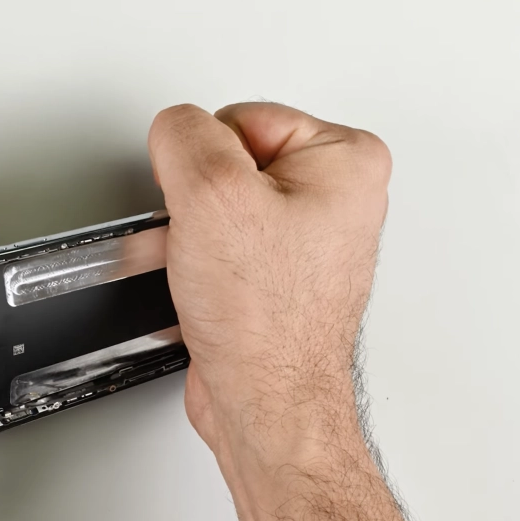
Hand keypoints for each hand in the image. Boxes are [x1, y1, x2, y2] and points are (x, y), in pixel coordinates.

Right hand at [149, 103, 410, 520]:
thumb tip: (175, 127)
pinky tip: (196, 287)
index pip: (240, 117)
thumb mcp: (210, 193)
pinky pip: (219, 246)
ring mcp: (306, 241)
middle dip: (196, 202)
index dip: (204, 162)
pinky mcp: (277, 276)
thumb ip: (184, 135)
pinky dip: (195, 262)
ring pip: (216, 208)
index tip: (206, 204)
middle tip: (206, 239)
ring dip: (187, 236)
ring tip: (197, 268)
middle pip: (227, 162)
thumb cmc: (265, 321)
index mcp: (344, 160)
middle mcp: (335, 198)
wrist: (264, 403)